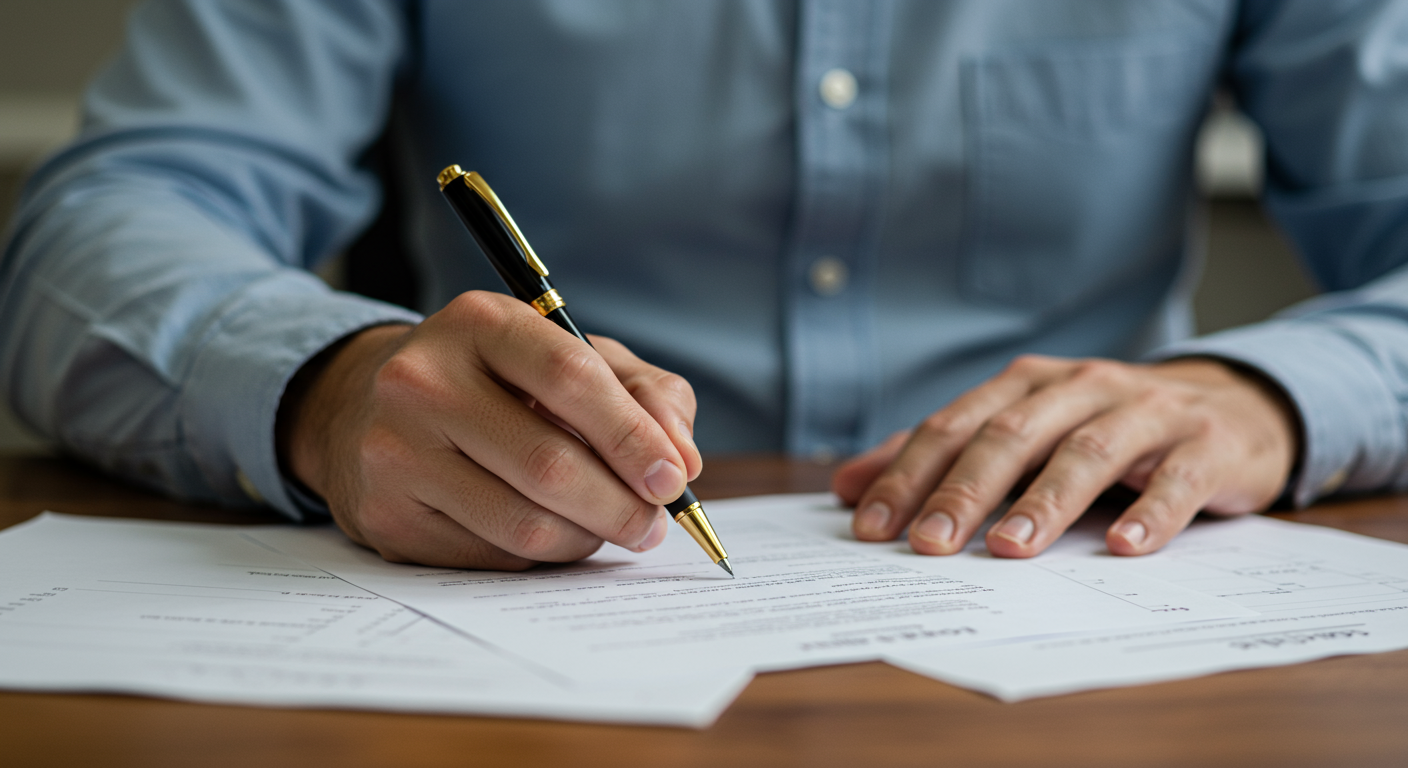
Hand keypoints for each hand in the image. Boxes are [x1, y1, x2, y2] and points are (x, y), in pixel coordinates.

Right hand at [276, 291, 700, 568]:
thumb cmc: (496, 382)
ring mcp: (395, 451)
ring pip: (523, 524)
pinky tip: (551, 534)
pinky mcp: (385, 515)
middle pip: (549, 464)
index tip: (674, 478)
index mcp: (478, 322)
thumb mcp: (569, 356)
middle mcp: (422, 380)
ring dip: (586, 538)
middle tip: (653, 524)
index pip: (570, 377)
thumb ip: (643, 392)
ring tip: (607, 528)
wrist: (368, 409)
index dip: (632, 436)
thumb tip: (682, 460)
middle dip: (621, 505)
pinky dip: (541, 556)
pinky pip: (491, 557)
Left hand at [833, 355, 1299, 556]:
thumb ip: (940, 458)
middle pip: (1012, 435)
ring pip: (1087, 452)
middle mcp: (1082, 386)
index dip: (909, 474)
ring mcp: (1148, 411)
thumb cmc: (1108, 428)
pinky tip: (1125, 548)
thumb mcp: (1025, 432)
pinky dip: (1151, 513)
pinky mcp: (1206, 444)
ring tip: (1010, 548)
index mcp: (1028, 383)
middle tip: (929, 542)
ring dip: (1045, 502)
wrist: (1234, 405)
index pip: (955, 426)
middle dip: (965, 490)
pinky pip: (1176, 479)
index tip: (871, 525)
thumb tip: (847, 487)